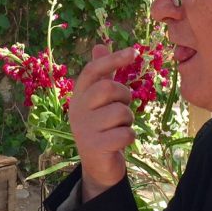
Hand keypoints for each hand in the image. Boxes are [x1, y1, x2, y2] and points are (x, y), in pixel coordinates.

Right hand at [68, 44, 137, 200]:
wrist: (97, 165)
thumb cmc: (102, 127)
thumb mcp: (100, 100)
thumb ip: (102, 75)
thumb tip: (99, 45)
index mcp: (78, 95)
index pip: (92, 71)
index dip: (112, 59)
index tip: (134, 52)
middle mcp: (77, 110)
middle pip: (109, 88)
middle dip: (125, 96)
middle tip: (124, 107)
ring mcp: (84, 129)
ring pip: (121, 112)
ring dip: (128, 120)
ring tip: (119, 128)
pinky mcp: (95, 147)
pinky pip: (125, 133)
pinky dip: (130, 136)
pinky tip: (120, 142)